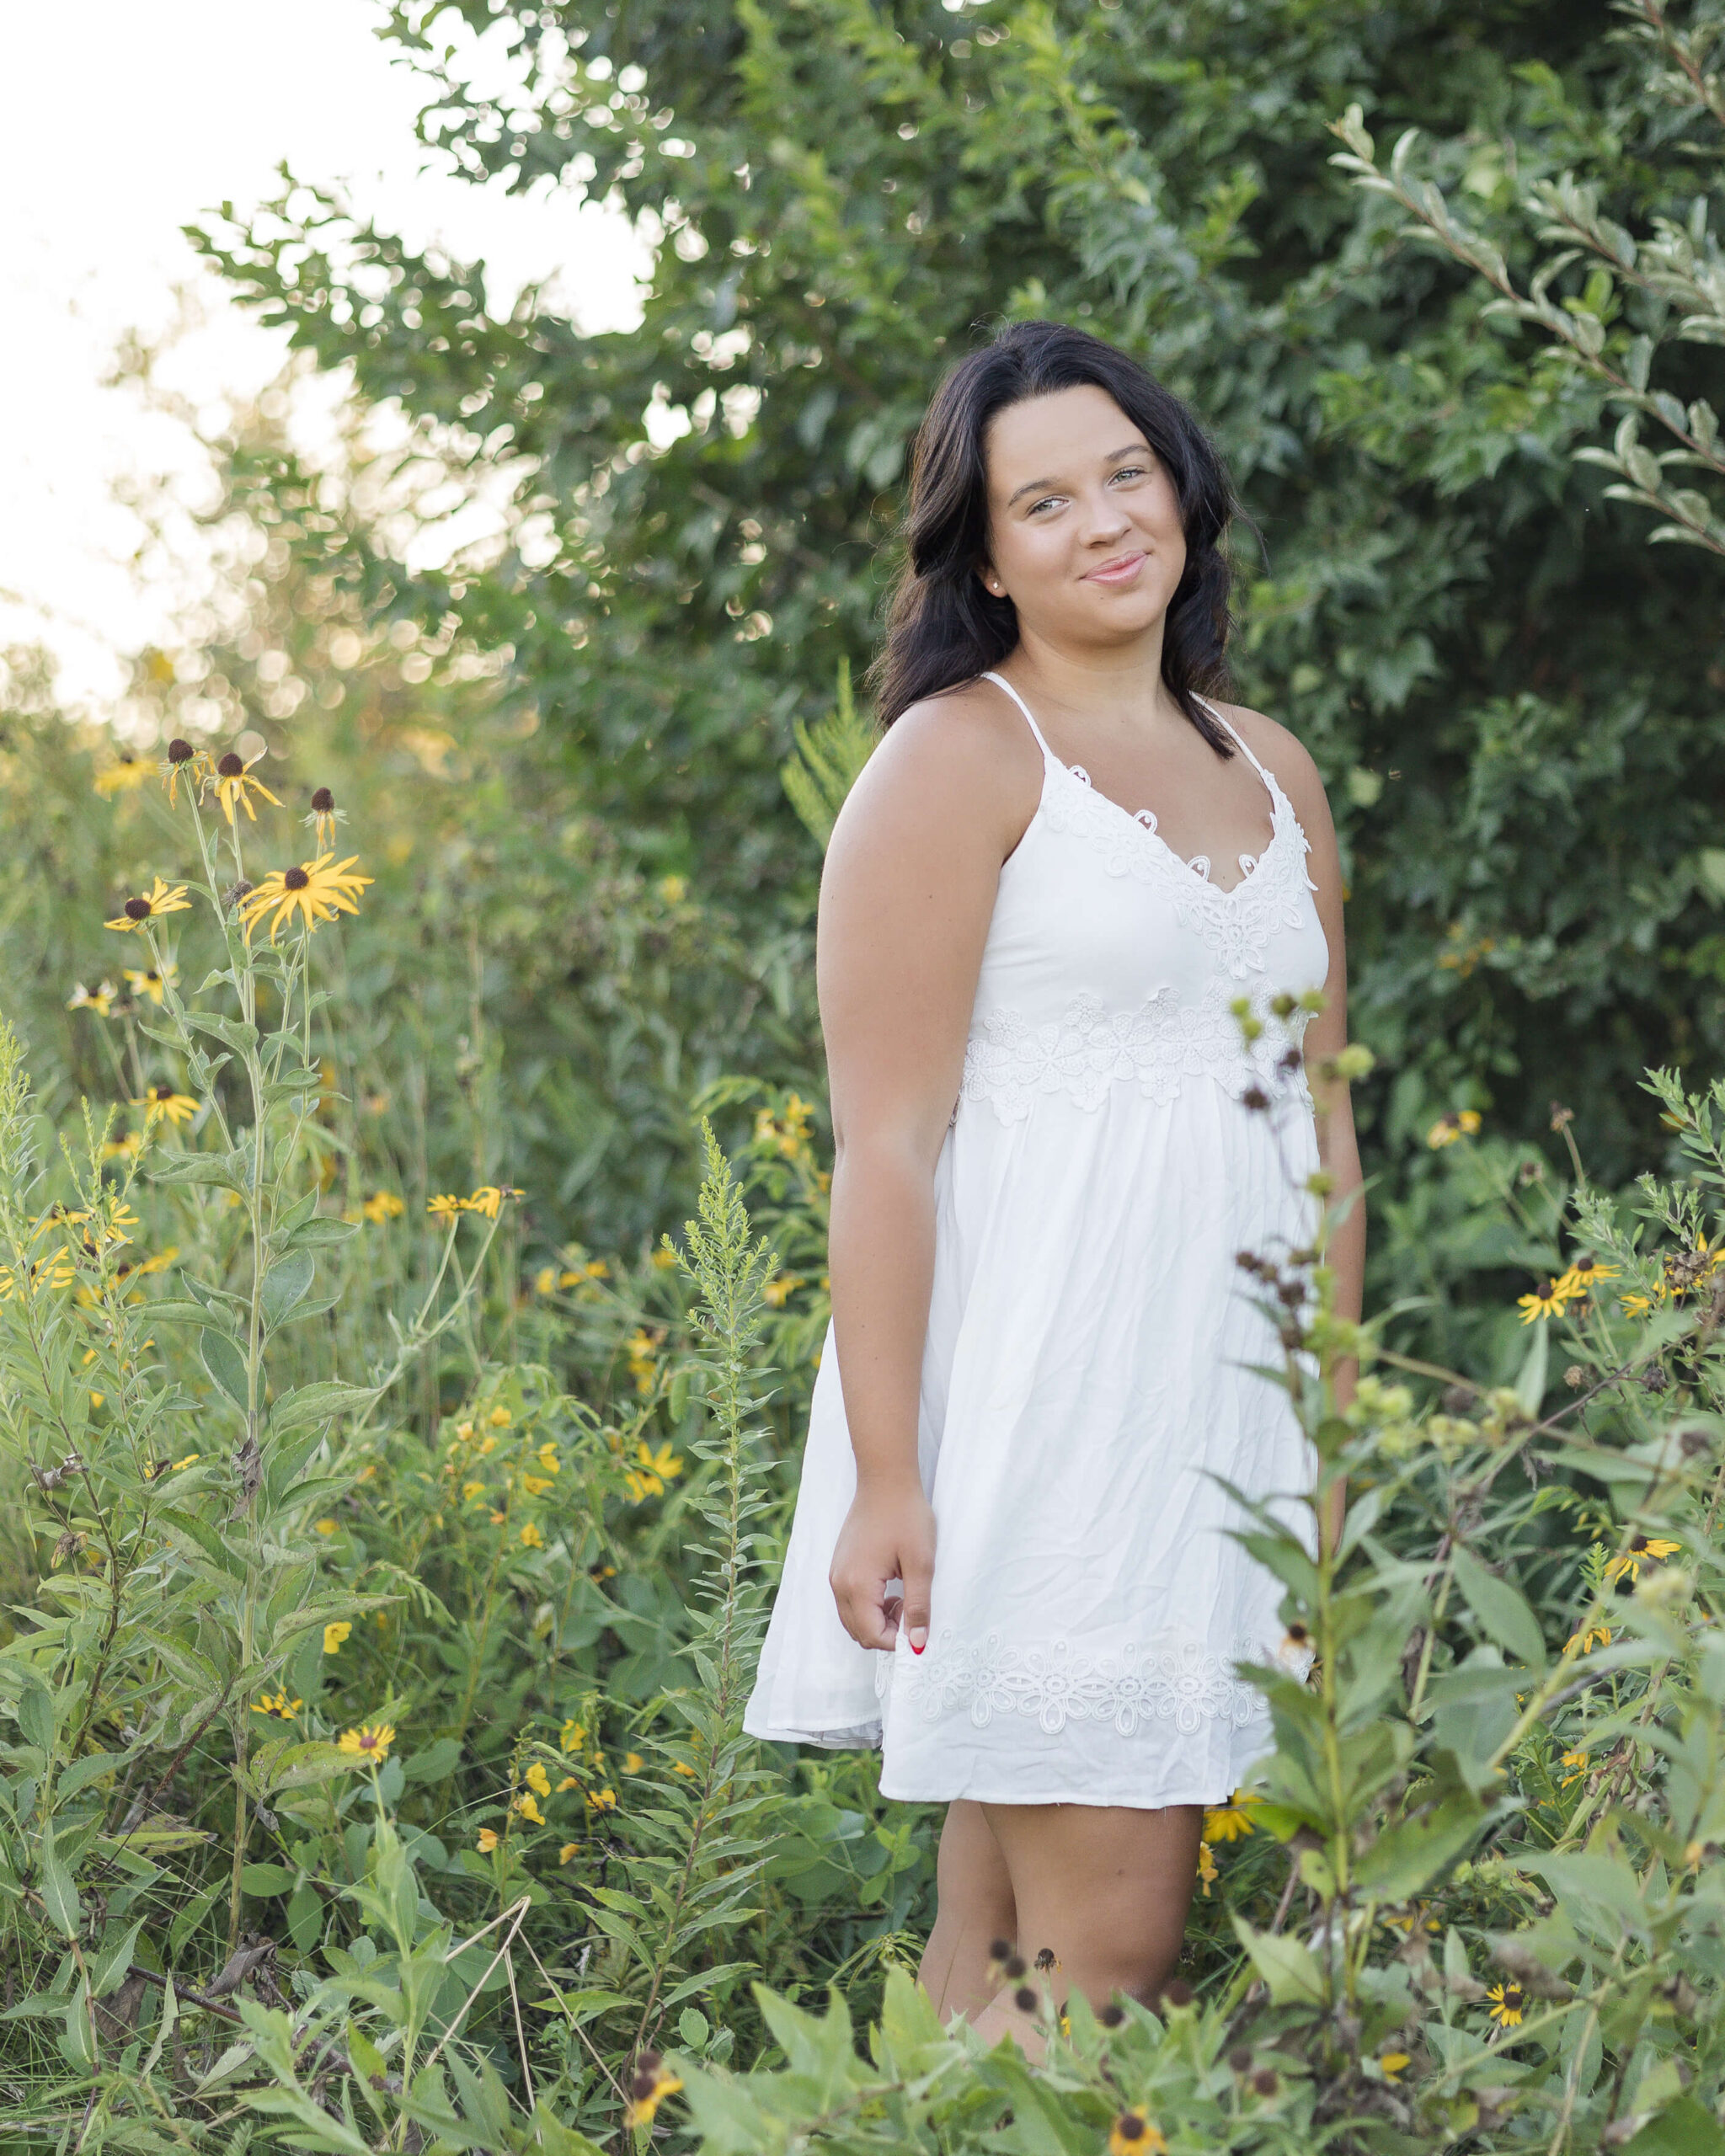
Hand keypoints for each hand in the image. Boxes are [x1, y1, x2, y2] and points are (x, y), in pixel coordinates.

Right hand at [829, 1478, 935, 1653]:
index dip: (898, 1640)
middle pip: (858, 1633)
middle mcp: (838, 1584)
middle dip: (887, 1632)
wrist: (885, 1480)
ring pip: (852, 1619)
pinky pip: (848, 1602)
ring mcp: (835, 1574)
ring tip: (903, 1596)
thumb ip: (918, 1607)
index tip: (918, 1621)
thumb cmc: (905, 1515)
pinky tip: (890, 1585)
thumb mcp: (921, 1563)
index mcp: (857, 1585)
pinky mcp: (838, 1566)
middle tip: (911, 1608)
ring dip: (877, 1620)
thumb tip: (916, 1644)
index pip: (872, 1636)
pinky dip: (868, 1606)